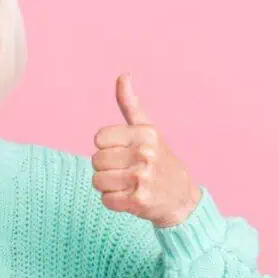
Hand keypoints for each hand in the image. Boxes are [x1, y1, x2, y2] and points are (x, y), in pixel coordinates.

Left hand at [91, 73, 201, 227]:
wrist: (181, 198)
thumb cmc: (159, 160)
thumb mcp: (147, 130)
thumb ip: (130, 104)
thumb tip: (123, 75)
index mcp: (145, 133)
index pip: (99, 139)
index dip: (106, 148)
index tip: (123, 152)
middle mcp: (145, 153)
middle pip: (96, 161)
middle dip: (106, 168)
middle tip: (127, 171)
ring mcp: (142, 177)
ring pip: (98, 181)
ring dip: (108, 186)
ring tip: (128, 185)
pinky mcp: (138, 201)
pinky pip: (106, 200)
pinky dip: (114, 202)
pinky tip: (130, 198)